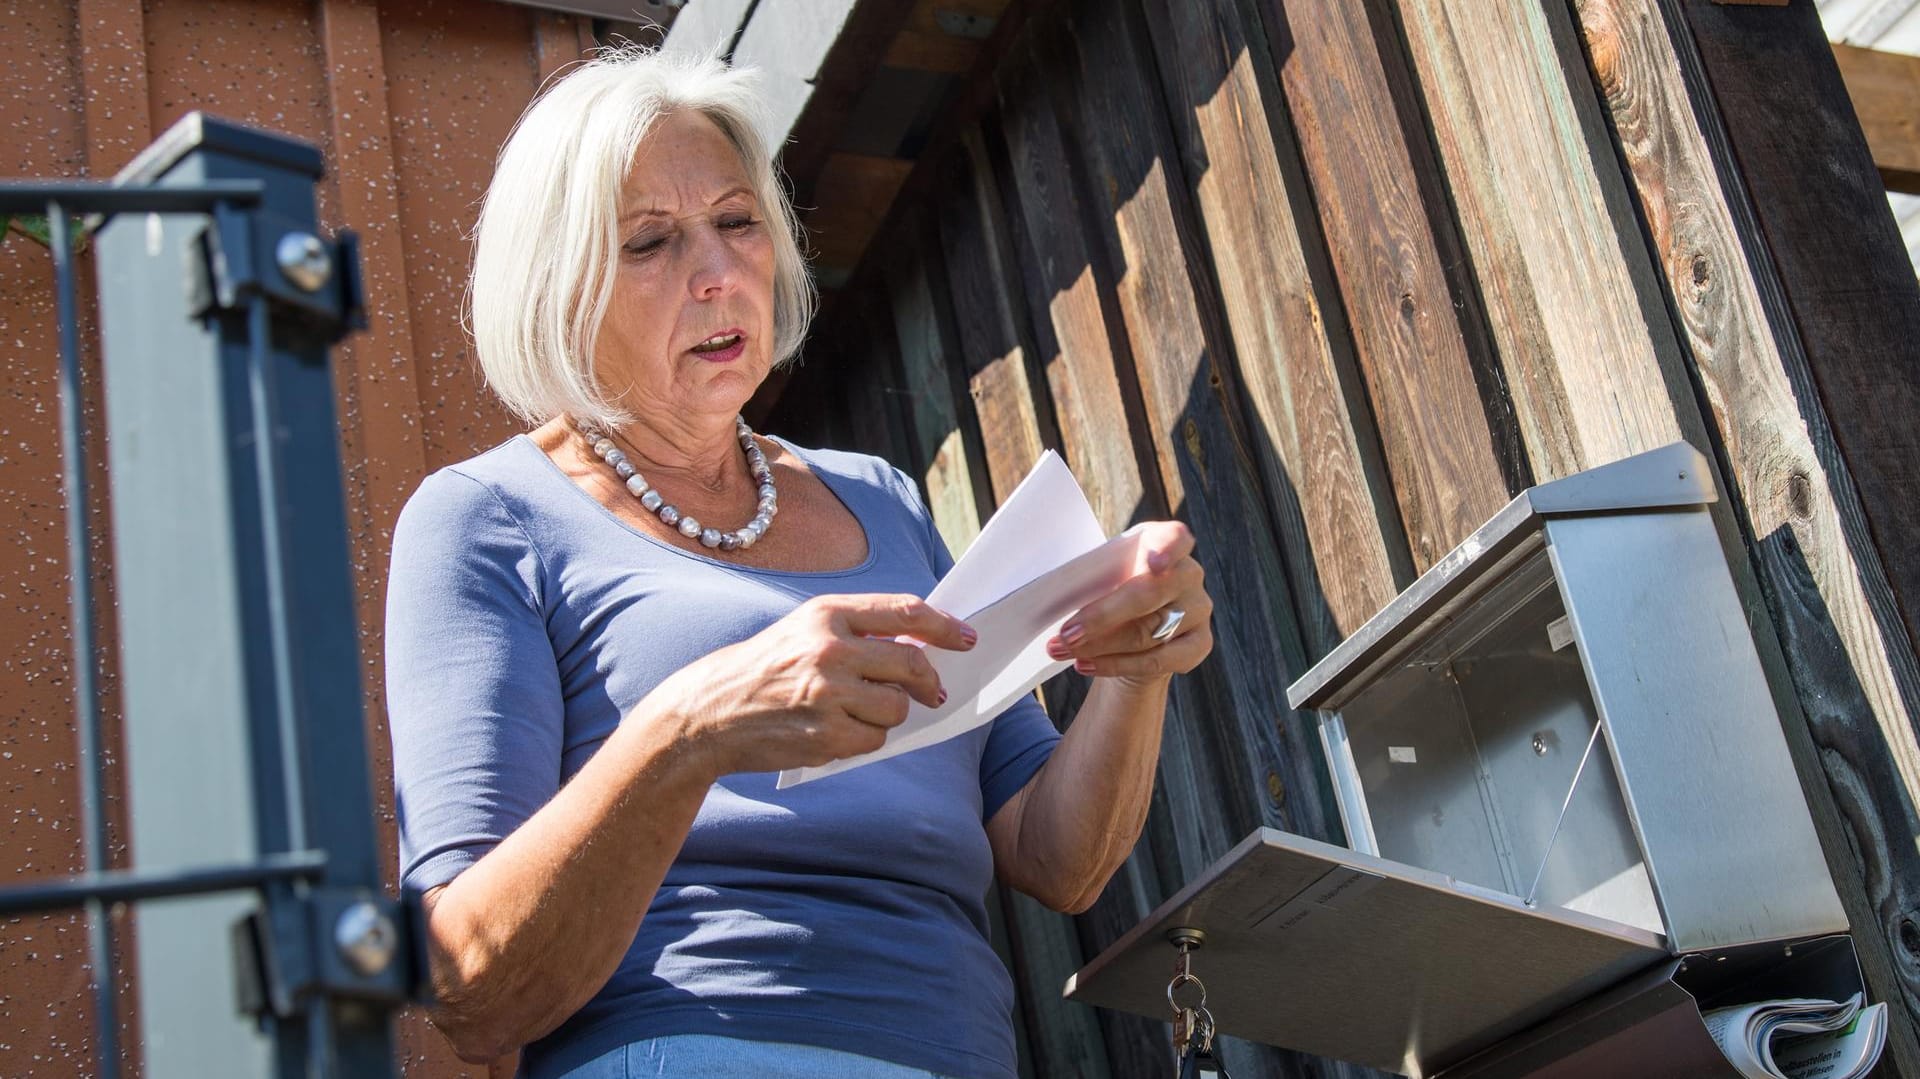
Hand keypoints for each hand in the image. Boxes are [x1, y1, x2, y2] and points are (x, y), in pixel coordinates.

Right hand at [640, 593, 976, 777]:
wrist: (710, 712)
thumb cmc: (764, 669)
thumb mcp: (805, 631)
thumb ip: (858, 632)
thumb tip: (919, 644)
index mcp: (826, 613)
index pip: (905, 612)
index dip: (944, 626)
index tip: (966, 637)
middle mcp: (829, 649)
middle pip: (911, 663)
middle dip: (929, 681)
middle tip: (935, 693)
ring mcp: (827, 694)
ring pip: (896, 707)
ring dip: (889, 714)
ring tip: (855, 711)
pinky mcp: (825, 734)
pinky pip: (874, 739)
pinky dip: (866, 738)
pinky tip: (836, 731)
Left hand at [1044, 521, 1212, 683]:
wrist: (1137, 624)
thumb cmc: (1113, 586)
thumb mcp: (1106, 570)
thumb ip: (1094, 573)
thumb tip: (1052, 593)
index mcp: (1168, 542)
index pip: (1175, 538)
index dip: (1166, 550)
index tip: (1153, 564)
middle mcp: (1189, 574)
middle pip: (1149, 595)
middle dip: (1102, 617)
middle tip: (1067, 633)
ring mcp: (1199, 609)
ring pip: (1148, 634)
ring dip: (1099, 646)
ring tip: (1061, 650)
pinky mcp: (1199, 644)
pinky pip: (1155, 660)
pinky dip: (1115, 664)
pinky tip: (1085, 664)